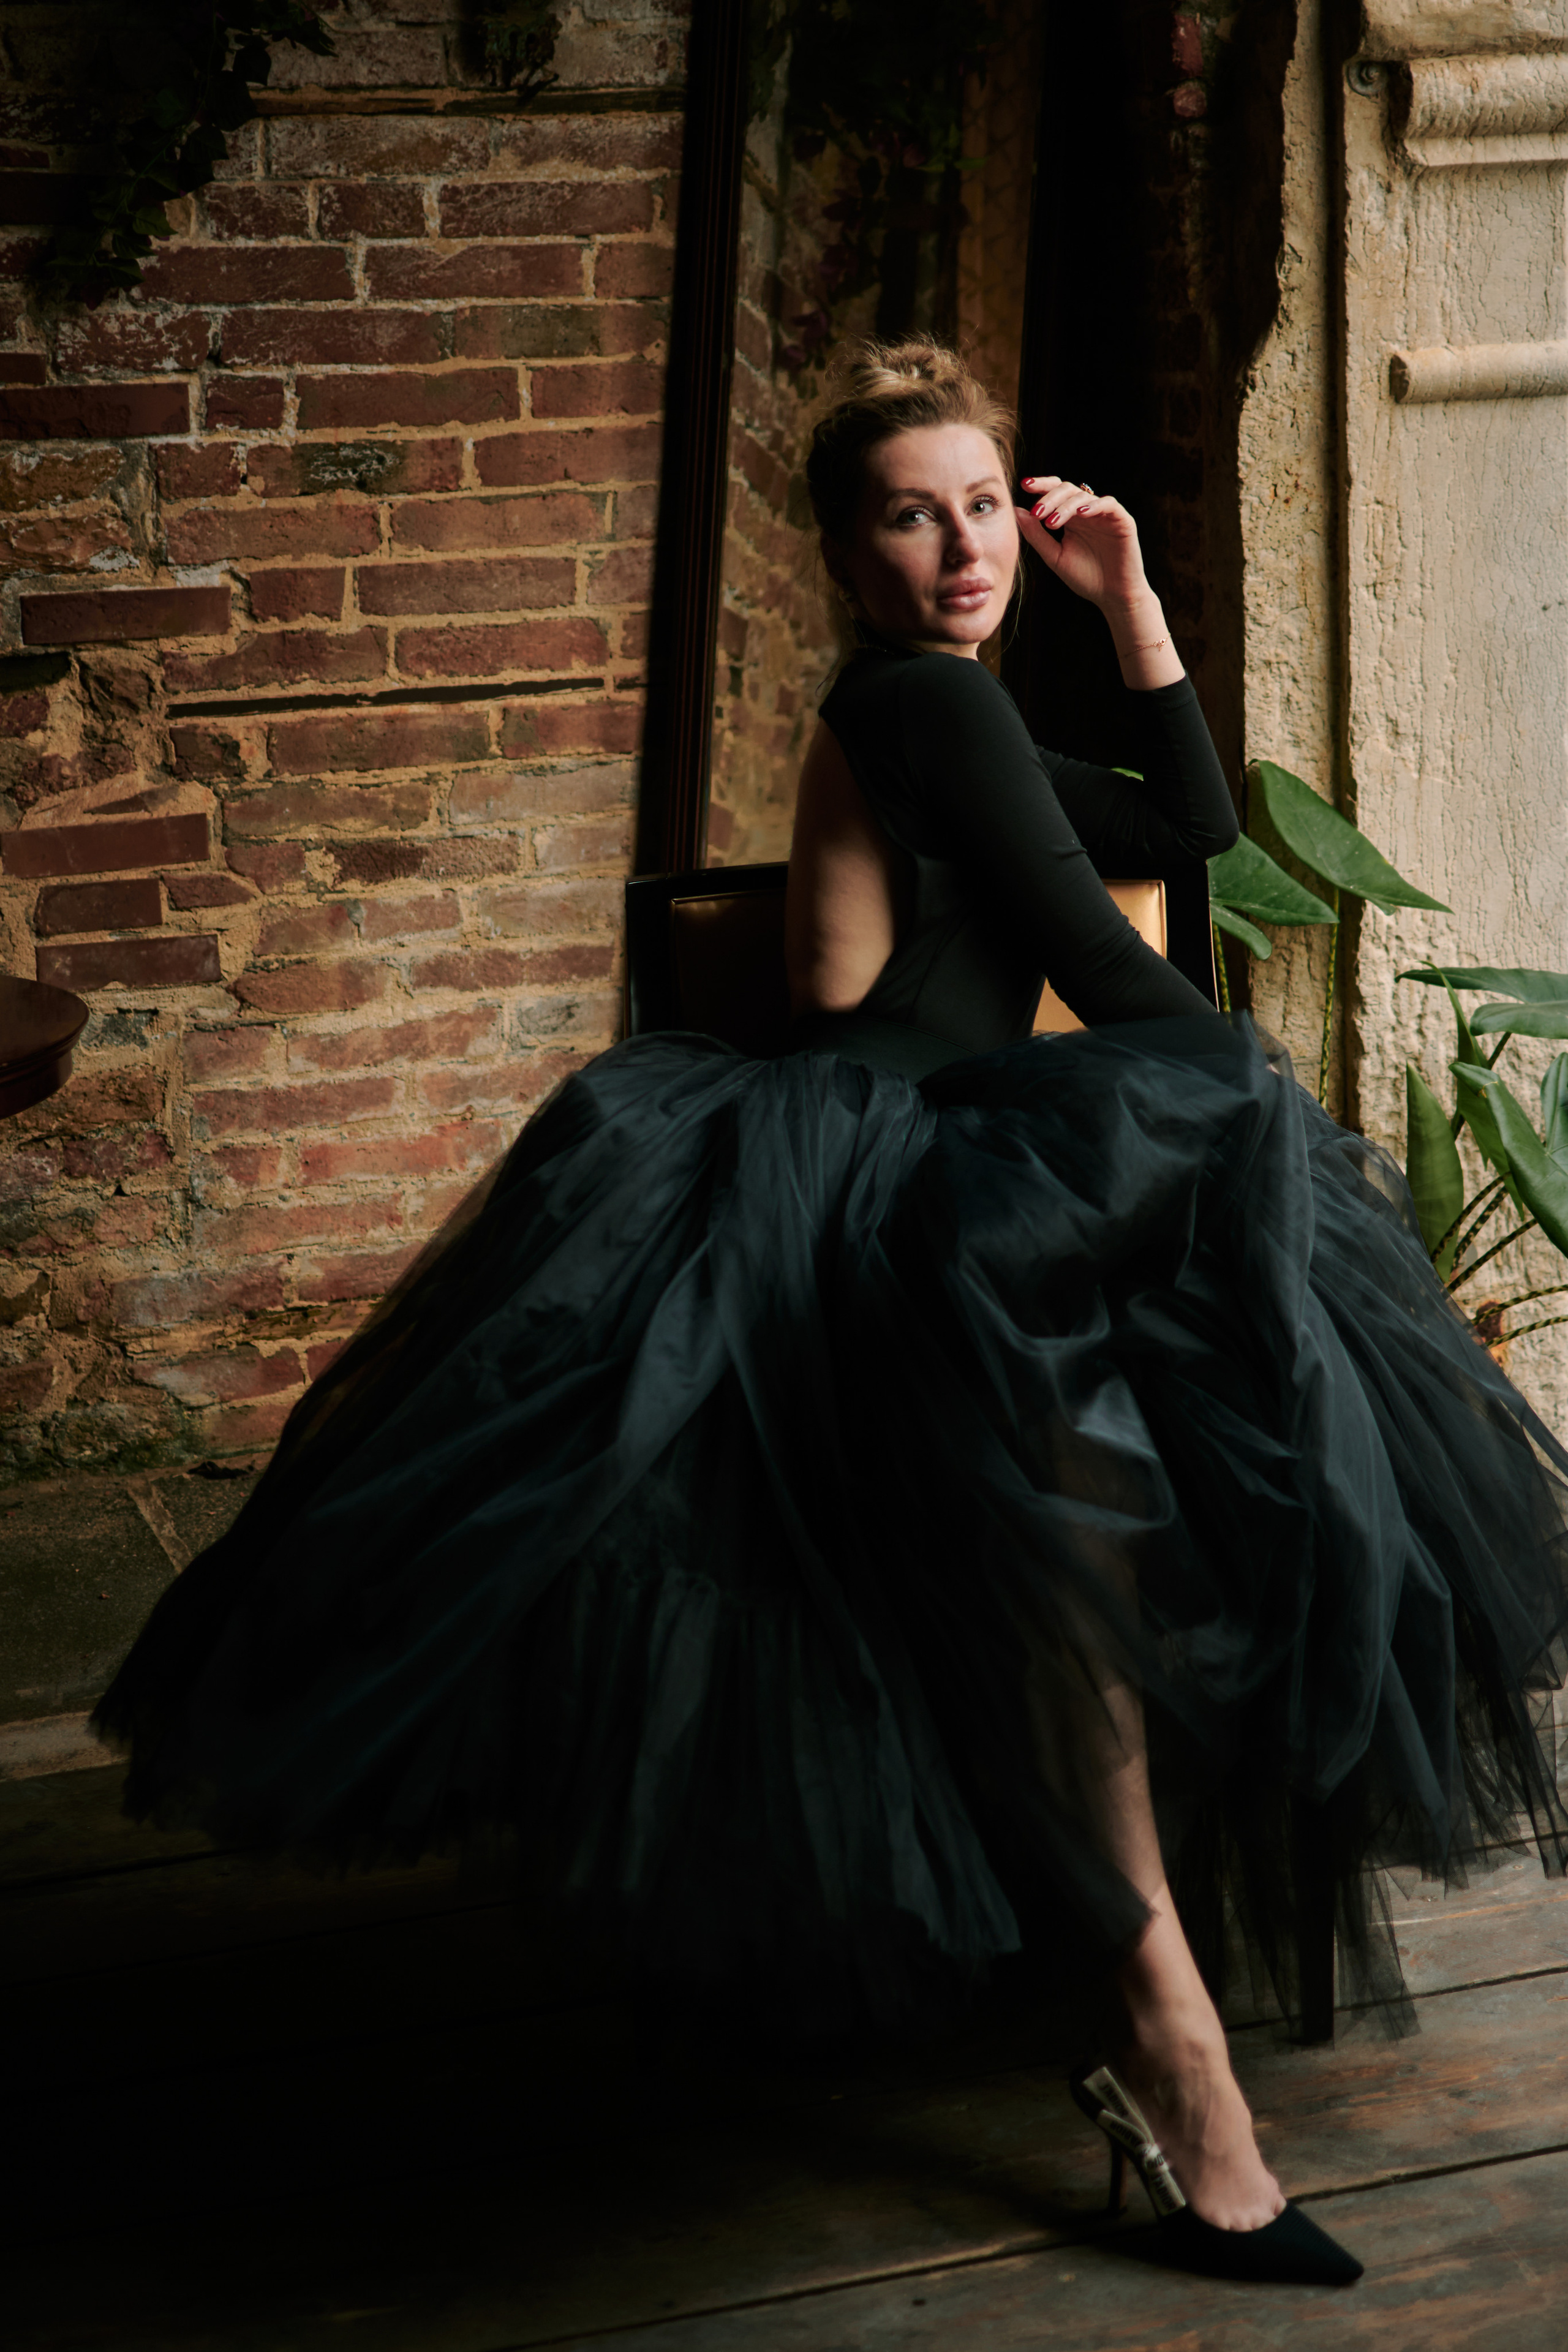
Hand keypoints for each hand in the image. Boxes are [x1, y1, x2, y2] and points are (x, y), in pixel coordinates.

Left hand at [1014, 477, 1152, 612]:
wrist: (1112, 596)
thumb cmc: (1085, 577)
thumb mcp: (1055, 557)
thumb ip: (1036, 535)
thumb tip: (1017, 512)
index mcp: (1070, 518)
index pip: (1055, 492)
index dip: (1041, 485)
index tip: (1024, 486)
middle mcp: (1086, 512)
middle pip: (1067, 489)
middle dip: (1050, 497)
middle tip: (1037, 512)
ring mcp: (1104, 514)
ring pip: (1084, 496)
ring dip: (1066, 506)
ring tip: (1052, 523)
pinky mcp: (1122, 520)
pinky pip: (1108, 504)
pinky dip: (1094, 506)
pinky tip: (1081, 514)